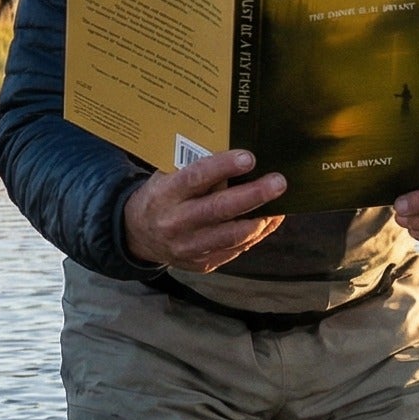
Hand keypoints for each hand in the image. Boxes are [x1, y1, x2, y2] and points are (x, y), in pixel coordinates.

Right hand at [123, 150, 285, 270]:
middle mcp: (175, 223)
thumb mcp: (168, 176)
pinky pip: (235, 249)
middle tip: (279, 183)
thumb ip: (195, 167)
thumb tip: (240, 155)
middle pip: (220, 210)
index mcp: (165, 194)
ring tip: (280, 205)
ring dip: (261, 220)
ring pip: (232, 235)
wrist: (138, 234)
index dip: (223, 168)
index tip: (249, 158)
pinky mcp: (201, 264)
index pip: (195, 178)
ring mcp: (188, 247)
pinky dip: (255, 235)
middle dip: (254, 196)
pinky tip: (267, 220)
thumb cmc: (163, 196)